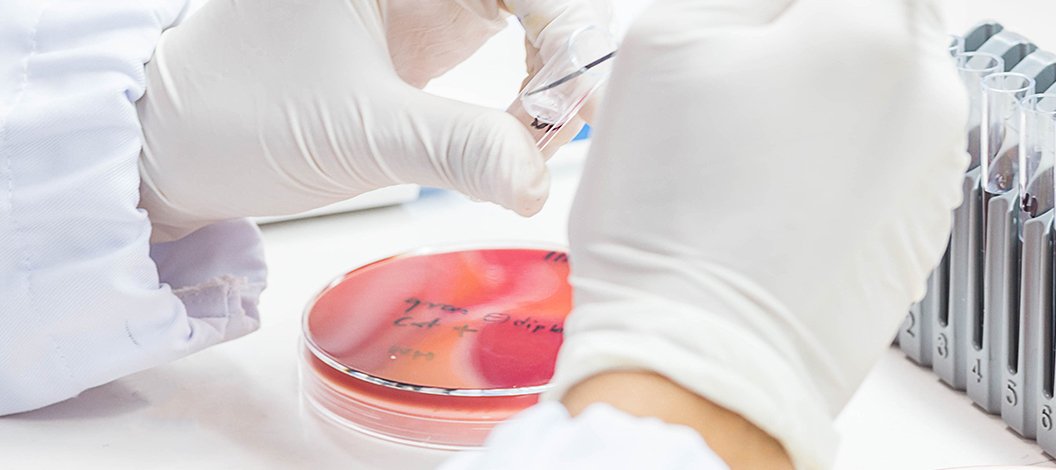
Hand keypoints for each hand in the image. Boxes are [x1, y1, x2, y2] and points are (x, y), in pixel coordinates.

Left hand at [137, 0, 610, 240]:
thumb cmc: (235, 116)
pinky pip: (513, 44)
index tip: (568, 91)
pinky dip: (530, 90)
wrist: (175, 147)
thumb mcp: (358, 133)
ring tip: (536, 134)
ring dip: (552, 73)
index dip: (562, 20)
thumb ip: (458, 149)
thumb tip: (539, 180)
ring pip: (532, 13)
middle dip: (563, 48)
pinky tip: (518, 131)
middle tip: (561, 118)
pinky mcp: (431, 35)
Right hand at [552, 0, 967, 466]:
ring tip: (751, 149)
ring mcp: (936, 169)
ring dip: (832, 95)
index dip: (786, 6)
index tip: (757, 26)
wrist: (705, 362)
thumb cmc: (674, 219)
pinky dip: (845, 160)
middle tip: (744, 78)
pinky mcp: (923, 230)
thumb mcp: (667, 39)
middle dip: (817, 33)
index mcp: (871, 30)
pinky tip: (779, 198)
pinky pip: (890, 160)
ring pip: (889, 88)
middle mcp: (928, 95)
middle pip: (880, 16)